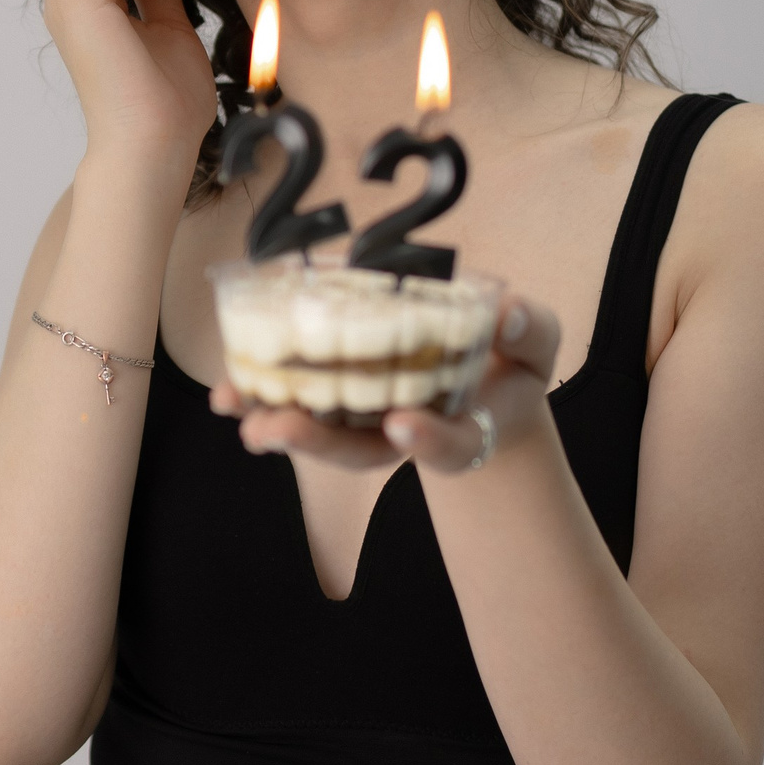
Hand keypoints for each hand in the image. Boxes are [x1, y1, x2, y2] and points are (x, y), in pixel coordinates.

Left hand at [211, 296, 562, 473]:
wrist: (489, 375)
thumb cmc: (514, 361)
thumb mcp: (538, 346)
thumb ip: (530, 330)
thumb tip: (511, 313)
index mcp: (463, 430)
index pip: (448, 444)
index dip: (427, 438)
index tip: (403, 422)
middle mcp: (407, 433)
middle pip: (361, 450)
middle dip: (315, 441)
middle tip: (270, 430)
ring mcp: (372, 421)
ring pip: (321, 432)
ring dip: (272, 420)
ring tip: (230, 405)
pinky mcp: (345, 398)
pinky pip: (300, 401)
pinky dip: (262, 395)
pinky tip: (225, 386)